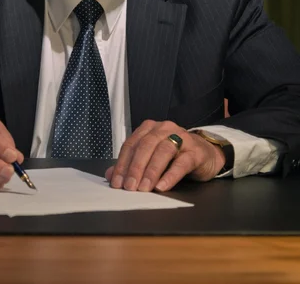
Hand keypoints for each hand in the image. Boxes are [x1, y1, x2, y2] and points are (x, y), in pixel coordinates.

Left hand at [105, 120, 225, 191]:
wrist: (206, 154)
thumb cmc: (175, 155)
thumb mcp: (151, 158)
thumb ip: (131, 165)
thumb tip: (110, 176)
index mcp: (149, 129)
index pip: (131, 145)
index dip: (122, 164)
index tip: (116, 182)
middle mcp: (164, 129)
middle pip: (145, 146)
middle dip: (135, 168)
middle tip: (129, 187)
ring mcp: (181, 138)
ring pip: (162, 152)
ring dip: (151, 172)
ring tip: (144, 188)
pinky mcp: (195, 151)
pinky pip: (181, 163)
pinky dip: (170, 175)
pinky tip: (162, 187)